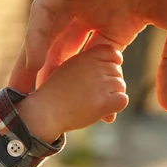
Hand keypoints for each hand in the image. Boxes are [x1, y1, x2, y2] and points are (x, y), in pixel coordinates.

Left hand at [11, 0, 166, 111]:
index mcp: (119, 24)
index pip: (95, 65)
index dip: (90, 91)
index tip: (92, 119)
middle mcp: (94, 12)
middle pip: (64, 54)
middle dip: (52, 83)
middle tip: (40, 114)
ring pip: (48, 35)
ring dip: (34, 65)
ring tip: (23, 96)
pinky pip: (46, 10)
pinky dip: (38, 35)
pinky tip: (34, 61)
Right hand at [14, 45, 128, 142]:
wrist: (44, 113)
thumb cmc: (55, 93)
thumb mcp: (70, 69)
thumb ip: (90, 67)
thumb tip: (115, 71)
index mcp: (87, 56)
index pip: (113, 54)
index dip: (111, 64)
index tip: (101, 75)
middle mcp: (95, 67)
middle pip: (117, 71)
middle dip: (109, 83)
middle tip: (91, 95)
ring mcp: (100, 84)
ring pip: (120, 87)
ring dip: (111, 96)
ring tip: (92, 104)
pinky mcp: (104, 102)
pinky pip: (122, 100)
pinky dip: (115, 107)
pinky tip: (103, 111)